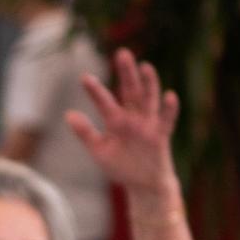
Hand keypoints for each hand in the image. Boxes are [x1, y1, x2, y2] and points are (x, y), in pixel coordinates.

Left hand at [67, 48, 180, 198]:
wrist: (144, 186)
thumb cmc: (121, 166)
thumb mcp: (99, 151)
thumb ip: (86, 134)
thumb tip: (69, 114)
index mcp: (116, 120)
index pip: (105, 101)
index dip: (95, 90)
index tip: (84, 77)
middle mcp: (133, 118)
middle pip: (130, 91)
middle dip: (127, 73)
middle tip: (122, 53)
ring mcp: (148, 125)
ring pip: (149, 100)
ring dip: (149, 83)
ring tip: (145, 66)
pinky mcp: (161, 136)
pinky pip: (166, 120)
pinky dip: (169, 109)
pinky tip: (170, 95)